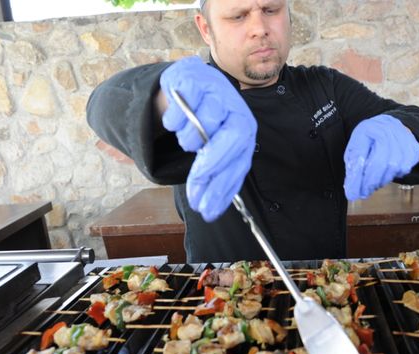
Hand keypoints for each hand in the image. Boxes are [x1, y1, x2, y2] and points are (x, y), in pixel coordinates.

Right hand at [159, 56, 257, 221]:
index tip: (207, 208)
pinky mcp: (193, 76)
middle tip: (197, 180)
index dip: (223, 187)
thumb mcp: (214, 148)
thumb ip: (215, 177)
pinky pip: (182, 105)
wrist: (188, 83)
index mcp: (244, 128)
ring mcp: (215, 89)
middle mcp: (235, 107)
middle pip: (233, 137)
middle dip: (213, 164)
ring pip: (204, 121)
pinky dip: (174, 120)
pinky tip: (175, 119)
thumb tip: (209, 210)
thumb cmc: (204, 121)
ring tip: (186, 139)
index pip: (240, 161)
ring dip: (189, 139)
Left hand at [343, 114, 418, 200]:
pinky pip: (407, 167)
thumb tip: (352, 191)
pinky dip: (397, 174)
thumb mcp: (354, 150)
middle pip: (383, 162)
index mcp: (369, 128)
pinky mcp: (414, 147)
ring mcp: (404, 138)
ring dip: (384, 179)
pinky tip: (389, 172)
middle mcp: (389, 129)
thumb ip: (353, 169)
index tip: (354, 193)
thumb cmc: (368, 139)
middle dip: (372, 181)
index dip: (359, 178)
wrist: (386, 127)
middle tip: (365, 190)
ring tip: (376, 181)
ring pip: (396, 166)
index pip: (364, 156)